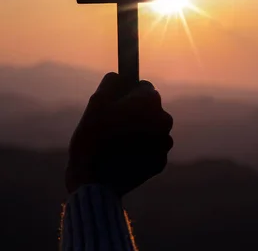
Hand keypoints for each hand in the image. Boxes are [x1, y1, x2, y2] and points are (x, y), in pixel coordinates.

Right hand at [65, 72, 172, 195]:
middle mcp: (164, 119)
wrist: (95, 182)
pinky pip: (151, 150)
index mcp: (150, 101)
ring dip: (139, 132)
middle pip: (149, 109)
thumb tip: (120, 76)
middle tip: (112, 125)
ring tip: (116, 143)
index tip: (114, 104)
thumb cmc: (93, 138)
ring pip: (152, 129)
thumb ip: (112, 82)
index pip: (143, 86)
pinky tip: (122, 157)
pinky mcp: (160, 162)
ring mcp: (164, 143)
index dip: (127, 94)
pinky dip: (141, 151)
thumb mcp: (95, 102)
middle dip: (135, 113)